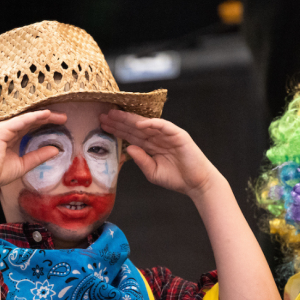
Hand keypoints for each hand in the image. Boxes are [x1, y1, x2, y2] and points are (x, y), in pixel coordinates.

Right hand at [0, 110, 66, 191]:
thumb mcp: (23, 164)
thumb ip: (38, 156)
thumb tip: (55, 150)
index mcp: (10, 137)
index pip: (30, 127)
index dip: (45, 124)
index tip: (61, 125)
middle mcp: (7, 130)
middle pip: (31, 121)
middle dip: (48, 118)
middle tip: (64, 118)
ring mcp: (3, 128)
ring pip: (27, 119)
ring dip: (44, 116)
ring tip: (59, 116)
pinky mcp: (0, 130)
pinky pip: (20, 121)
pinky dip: (33, 117)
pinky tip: (45, 115)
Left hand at [99, 109, 220, 198]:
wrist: (196, 183)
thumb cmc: (176, 178)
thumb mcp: (152, 172)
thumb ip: (141, 160)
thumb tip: (128, 148)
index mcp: (151, 146)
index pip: (132, 135)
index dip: (118, 130)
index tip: (103, 125)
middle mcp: (157, 138)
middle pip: (135, 127)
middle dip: (120, 121)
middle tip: (104, 115)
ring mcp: (167, 135)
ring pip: (146, 124)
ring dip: (131, 119)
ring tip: (116, 115)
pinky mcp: (178, 135)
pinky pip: (163, 126)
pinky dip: (152, 123)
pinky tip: (139, 122)